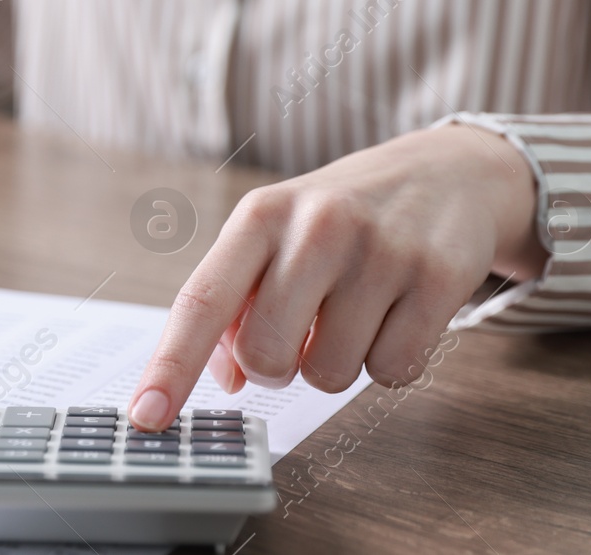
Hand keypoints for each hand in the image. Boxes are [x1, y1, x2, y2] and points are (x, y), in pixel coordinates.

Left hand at [127, 124, 546, 430]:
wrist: (446, 173)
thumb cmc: (342, 218)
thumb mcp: (277, 236)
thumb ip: (236, 302)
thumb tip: (227, 378)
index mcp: (261, 215)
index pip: (201, 301)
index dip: (170, 366)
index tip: (144, 417)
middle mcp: (317, 225)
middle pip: (264, 355)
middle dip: (277, 367)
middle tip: (302, 333)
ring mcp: (381, 250)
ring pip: (329, 375)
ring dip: (337, 363)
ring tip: (355, 312)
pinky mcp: (438, 277)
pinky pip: (392, 372)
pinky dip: (389, 361)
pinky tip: (397, 315)